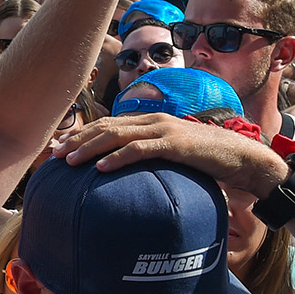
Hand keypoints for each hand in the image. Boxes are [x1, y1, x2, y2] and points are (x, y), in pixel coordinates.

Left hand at [57, 114, 288, 198]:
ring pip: (117, 135)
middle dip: (76, 139)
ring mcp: (164, 130)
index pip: (106, 124)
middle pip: (105, 127)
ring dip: (90, 148)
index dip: (80, 134)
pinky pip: (141, 149)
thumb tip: (124, 173)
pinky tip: (101, 169)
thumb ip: (149, 156)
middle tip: (52, 154)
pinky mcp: (176, 145)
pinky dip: (118, 158)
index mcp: (148, 121)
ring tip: (68, 160)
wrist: (241, 158)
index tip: (57, 147)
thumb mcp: (170, 155)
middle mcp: (152, 120)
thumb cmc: (204, 160)